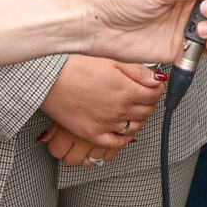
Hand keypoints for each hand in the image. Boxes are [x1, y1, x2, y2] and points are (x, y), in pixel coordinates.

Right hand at [37, 56, 162, 165]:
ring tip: (136, 110)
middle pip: (147, 111)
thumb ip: (137, 72)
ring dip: (141, 118)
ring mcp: (107, 124)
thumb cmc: (76, 68)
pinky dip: (125, 139)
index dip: (157, 89)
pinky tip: (126, 132)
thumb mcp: (111, 63)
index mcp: (126, 90)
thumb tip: (157, 79)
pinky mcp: (93, 135)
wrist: (49, 81)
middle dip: (150, 102)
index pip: (154, 94)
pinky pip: (116, 143)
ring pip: (135, 127)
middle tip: (146, 95)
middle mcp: (119, 110)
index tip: (154, 85)